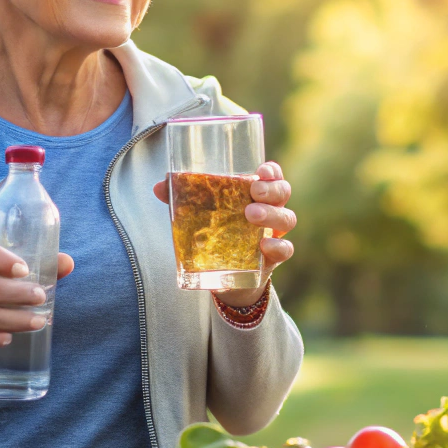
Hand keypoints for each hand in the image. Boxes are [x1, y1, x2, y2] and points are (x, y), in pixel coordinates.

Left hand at [153, 160, 295, 308]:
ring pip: (287, 219)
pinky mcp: (273, 259)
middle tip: (253, 191)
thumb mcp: (199, 217)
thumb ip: (182, 201)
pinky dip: (277, 246)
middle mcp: (270, 211)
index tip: (261, 169)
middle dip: (271, 189)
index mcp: (255, 196)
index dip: (271, 171)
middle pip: (283, 193)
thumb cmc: (216, 236)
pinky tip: (264, 245)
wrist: (224, 278)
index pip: (272, 177)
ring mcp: (274, 234)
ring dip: (272, 214)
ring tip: (250, 215)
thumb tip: (160, 186)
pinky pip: (285, 250)